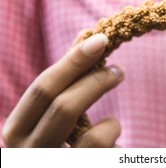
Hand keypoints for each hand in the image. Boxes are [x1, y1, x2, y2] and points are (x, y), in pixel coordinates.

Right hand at [2, 33, 122, 146]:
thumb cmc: (60, 149)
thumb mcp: (52, 122)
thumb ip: (63, 90)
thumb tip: (87, 43)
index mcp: (16, 131)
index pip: (42, 89)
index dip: (72, 62)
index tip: (101, 40)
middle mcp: (24, 153)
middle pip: (61, 104)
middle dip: (94, 80)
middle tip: (118, 70)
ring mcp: (50, 166)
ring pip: (90, 136)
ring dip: (111, 124)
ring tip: (115, 121)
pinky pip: (103, 151)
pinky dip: (112, 139)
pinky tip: (112, 142)